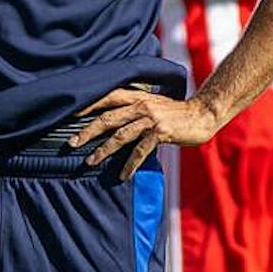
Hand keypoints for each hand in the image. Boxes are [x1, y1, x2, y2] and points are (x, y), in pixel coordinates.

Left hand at [73, 88, 218, 180]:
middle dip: (87, 131)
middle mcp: (141, 105)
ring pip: (120, 135)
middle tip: (70, 143)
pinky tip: (122, 176)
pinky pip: (139, 151)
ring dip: (103, 150)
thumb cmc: (176, 112)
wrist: (202, 114)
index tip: (69, 116)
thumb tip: (113, 123)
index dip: (87, 106)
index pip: (106, 97)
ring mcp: (150, 119)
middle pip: (107, 118)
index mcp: (137, 95)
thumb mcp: (153, 104)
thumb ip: (135, 109)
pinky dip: (129, 164)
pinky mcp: (160, 133)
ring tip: (90, 162)